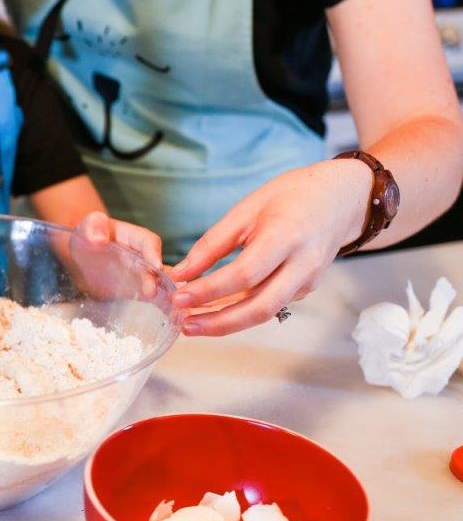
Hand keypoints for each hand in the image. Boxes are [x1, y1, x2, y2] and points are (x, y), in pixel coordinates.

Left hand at [69, 212, 163, 299]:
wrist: (83, 256)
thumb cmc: (88, 236)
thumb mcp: (87, 226)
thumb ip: (93, 226)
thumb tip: (98, 238)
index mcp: (133, 236)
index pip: (149, 241)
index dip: (154, 252)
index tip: (155, 265)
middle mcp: (143, 255)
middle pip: (157, 265)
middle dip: (157, 278)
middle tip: (151, 291)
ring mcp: (142, 273)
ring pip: (161, 282)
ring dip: (166, 294)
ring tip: (169, 307)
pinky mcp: (139, 289)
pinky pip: (155, 296)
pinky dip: (165, 305)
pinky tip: (171, 316)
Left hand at [171, 159, 371, 335]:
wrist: (340, 198)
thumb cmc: (291, 196)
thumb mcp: (247, 209)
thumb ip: (213, 242)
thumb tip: (182, 272)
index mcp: (285, 237)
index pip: (244, 274)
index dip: (209, 290)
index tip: (179, 296)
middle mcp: (301, 265)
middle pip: (259, 307)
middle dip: (219, 322)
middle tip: (185, 324)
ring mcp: (308, 280)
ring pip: (265, 313)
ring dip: (227, 324)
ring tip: (194, 324)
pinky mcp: (306, 289)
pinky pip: (270, 306)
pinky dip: (242, 313)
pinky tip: (216, 311)